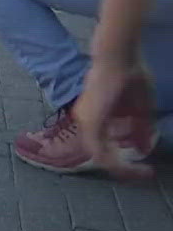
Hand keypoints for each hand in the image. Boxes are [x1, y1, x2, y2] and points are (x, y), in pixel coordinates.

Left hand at [71, 55, 155, 179]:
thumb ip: (140, 130)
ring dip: (123, 167)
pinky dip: (117, 162)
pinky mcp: (91, 122)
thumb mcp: (140, 108)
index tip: (145, 167)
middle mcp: (87, 120)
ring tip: (142, 172)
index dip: (124, 160)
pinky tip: (132, 166)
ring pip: (101, 157)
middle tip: (144, 172)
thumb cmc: (131, 76)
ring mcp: (86, 122)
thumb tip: (142, 149)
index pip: (105, 146)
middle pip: (103, 154)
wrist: (121, 58)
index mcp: (96, 116)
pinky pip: (101, 152)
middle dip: (125, 166)